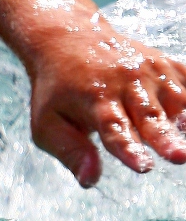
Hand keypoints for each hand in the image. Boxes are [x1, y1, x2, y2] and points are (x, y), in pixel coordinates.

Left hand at [28, 19, 185, 185]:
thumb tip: (89, 181)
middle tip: (180, 157)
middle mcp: (125, 82)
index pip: (114, 129)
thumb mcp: (48, 123)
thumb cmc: (57, 91)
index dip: (128, 149)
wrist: (68, 39)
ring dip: (183, 121)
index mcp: (95, 99)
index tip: (142, 166)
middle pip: (150, 117)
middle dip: (166, 138)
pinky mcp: (166, 65)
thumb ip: (70, 151)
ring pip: (176, 100)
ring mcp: (149, 71)